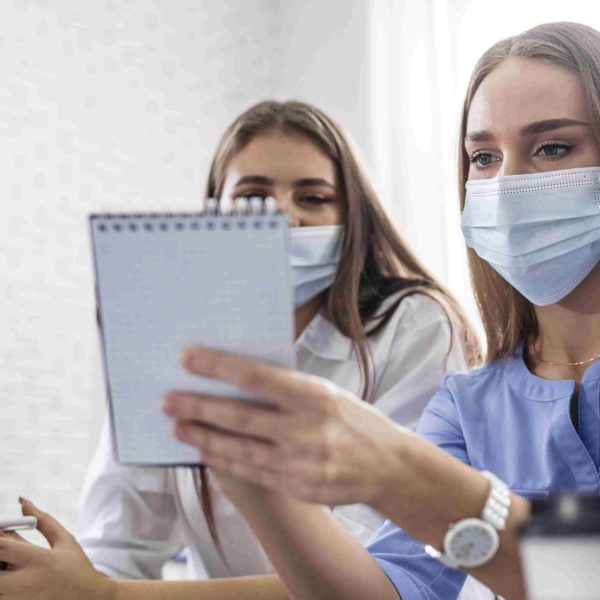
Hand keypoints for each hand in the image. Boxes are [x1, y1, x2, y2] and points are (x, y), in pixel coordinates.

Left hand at [0, 498, 114, 599]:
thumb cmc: (77, 567)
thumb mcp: (65, 541)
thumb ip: (42, 520)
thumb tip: (22, 501)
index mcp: (38, 560)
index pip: (1, 546)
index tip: (1, 532)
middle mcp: (23, 583)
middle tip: (7, 553)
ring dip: (1, 572)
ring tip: (14, 566)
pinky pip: (2, 594)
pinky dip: (5, 586)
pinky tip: (17, 581)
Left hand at [162, 347, 408, 505]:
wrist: (388, 465)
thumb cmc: (353, 418)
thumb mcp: (327, 391)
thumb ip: (287, 389)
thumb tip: (238, 377)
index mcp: (314, 395)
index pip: (257, 377)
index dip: (219, 366)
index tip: (187, 357)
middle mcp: (305, 428)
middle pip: (239, 416)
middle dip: (198, 406)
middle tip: (167, 399)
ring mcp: (300, 462)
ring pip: (239, 448)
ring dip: (202, 436)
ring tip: (176, 425)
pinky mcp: (296, 486)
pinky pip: (251, 472)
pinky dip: (224, 460)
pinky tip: (204, 450)